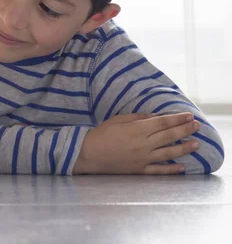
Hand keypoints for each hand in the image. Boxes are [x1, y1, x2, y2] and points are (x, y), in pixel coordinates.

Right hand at [73, 112, 200, 174]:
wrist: (88, 154)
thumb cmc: (100, 134)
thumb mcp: (117, 120)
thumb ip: (136, 118)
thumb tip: (153, 117)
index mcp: (137, 130)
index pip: (162, 123)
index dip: (177, 119)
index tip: (188, 115)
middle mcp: (143, 144)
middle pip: (169, 136)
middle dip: (184, 130)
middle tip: (197, 126)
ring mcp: (142, 158)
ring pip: (168, 152)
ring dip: (184, 148)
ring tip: (196, 144)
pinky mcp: (139, 170)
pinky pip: (158, 170)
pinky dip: (171, 169)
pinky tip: (182, 167)